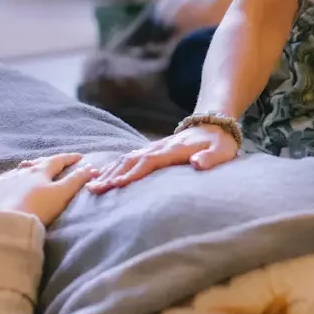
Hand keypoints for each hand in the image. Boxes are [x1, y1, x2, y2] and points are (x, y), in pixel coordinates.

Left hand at [0, 153, 97, 226]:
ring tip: (33, 170)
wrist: (6, 223)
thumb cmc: (38, 207)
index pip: (59, 160)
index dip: (70, 158)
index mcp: (41, 170)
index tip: (80, 157)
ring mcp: (7, 180)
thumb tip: (92, 168)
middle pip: (39, 163)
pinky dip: (12, 179)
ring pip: (21, 170)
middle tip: (57, 163)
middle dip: (49, 162)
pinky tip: (11, 183)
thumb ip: (77, 180)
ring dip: (29, 169)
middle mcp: (23, 171)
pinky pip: (5, 180)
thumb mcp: (62, 194)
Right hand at [87, 124, 238, 193]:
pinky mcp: (153, 150)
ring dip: (109, 171)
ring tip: (91, 186)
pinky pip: (130, 158)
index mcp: (174, 149)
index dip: (133, 173)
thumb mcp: (222, 151)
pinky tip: (104, 176)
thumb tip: (197, 164)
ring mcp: (155, 148)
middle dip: (112, 175)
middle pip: (131, 161)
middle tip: (92, 190)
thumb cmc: (219, 142)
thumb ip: (210, 158)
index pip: (149, 162)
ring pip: (127, 159)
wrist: (215, 123)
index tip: (116, 185)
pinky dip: (115, 166)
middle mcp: (160, 147)